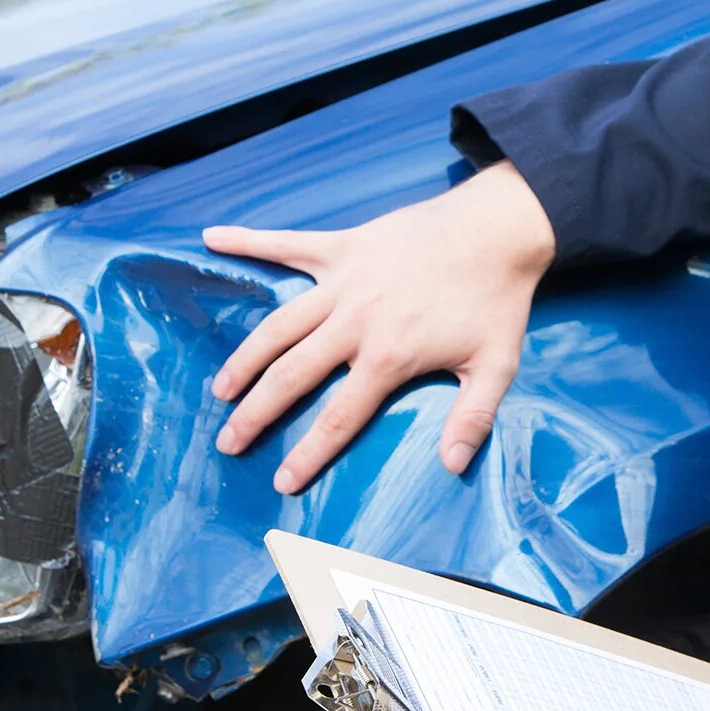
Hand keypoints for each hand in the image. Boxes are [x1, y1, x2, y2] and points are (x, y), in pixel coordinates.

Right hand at [204, 161, 555, 491]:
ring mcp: (344, 282)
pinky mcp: (343, 247)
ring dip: (246, 357)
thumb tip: (452, 465)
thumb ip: (472, 418)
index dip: (308, 453)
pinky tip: (211, 238)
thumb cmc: (498, 299)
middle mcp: (355, 322)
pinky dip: (248, 240)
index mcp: (389, 356)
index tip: (282, 481)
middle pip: (292, 375)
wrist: (498, 229)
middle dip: (256, 413)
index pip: (339, 418)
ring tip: (222, 389)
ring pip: (278, 324)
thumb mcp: (496, 366)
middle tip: (228, 441)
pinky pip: (286, 244)